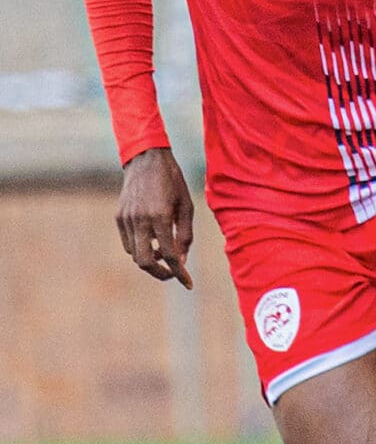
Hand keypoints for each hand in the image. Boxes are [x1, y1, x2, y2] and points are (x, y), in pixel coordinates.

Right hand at [116, 146, 193, 287]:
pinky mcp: (119, 217)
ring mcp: (126, 219)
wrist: (146, 159)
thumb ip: (184, 235)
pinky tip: (153, 242)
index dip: (180, 273)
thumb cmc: (173, 181)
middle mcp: (140, 220)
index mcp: (160, 216)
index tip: (188, 284)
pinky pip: (128, 243)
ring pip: (134, 254)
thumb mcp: (186, 206)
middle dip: (161, 273)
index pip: (170, 255)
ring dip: (151, 260)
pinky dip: (140, 249)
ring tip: (166, 254)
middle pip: (145, 262)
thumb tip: (182, 261)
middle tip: (174, 274)